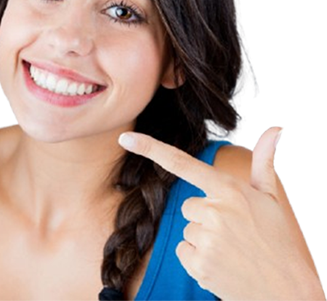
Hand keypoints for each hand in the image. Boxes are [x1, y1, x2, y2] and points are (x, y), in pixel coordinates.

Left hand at [118, 127, 322, 300]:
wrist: (286, 289)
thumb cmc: (277, 240)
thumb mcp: (272, 199)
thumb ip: (263, 163)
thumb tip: (275, 128)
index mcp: (229, 190)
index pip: (183, 164)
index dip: (151, 149)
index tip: (125, 139)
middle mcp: (215, 211)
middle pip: (187, 206)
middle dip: (204, 217)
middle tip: (233, 232)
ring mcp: (206, 238)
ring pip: (186, 230)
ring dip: (203, 239)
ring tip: (231, 250)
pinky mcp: (199, 264)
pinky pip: (183, 251)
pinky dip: (197, 258)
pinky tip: (221, 263)